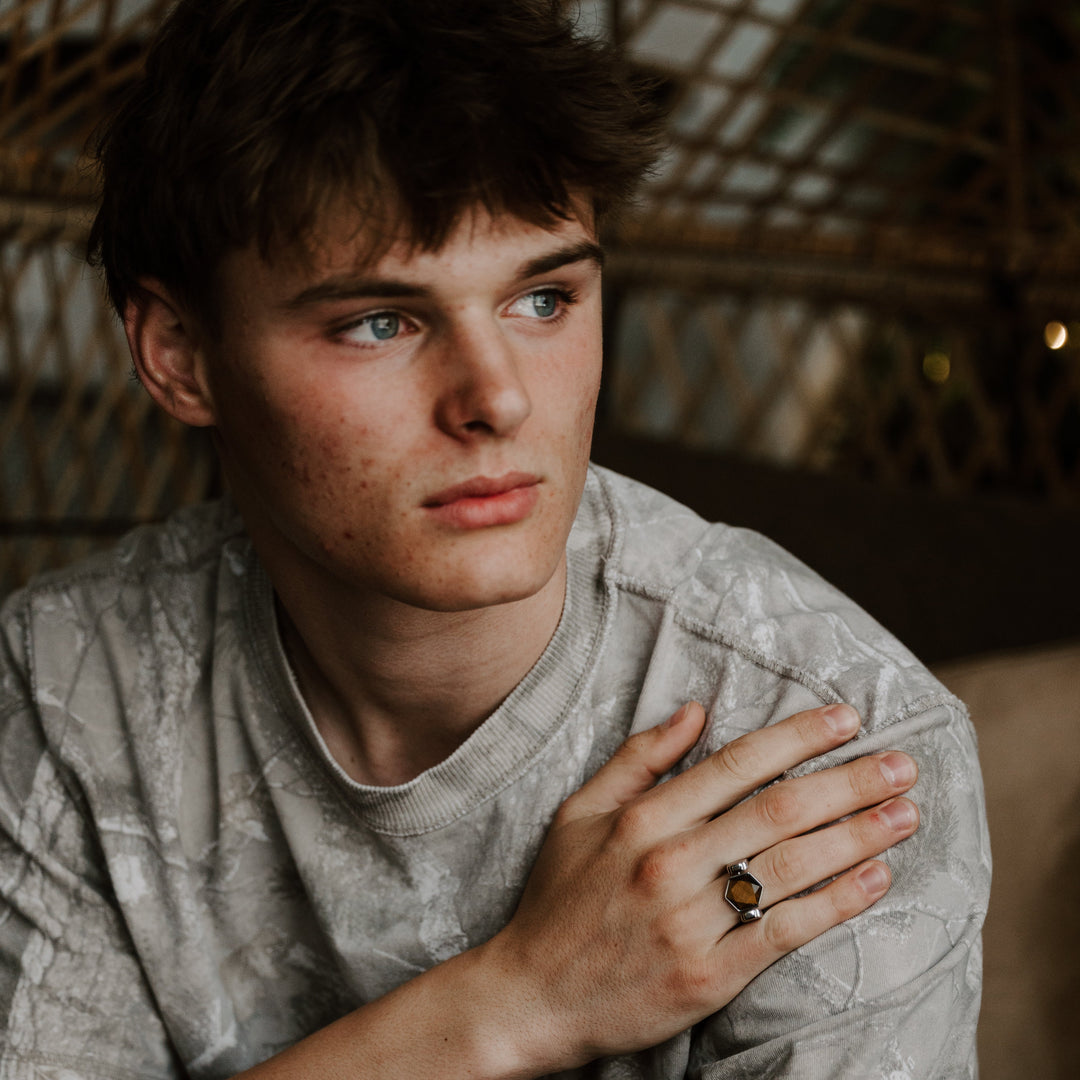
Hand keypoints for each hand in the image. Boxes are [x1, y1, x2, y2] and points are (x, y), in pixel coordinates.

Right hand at [482, 702, 917, 1071]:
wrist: (532, 995)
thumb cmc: (558, 899)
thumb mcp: (578, 813)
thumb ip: (637, 759)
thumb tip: (695, 711)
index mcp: (642, 819)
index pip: (737, 764)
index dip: (798, 737)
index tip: (846, 719)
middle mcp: (670, 863)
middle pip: (778, 811)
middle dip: (848, 782)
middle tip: (902, 763)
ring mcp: (691, 923)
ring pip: (791, 868)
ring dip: (857, 836)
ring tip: (905, 813)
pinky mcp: (709, 976)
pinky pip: (785, 933)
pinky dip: (836, 903)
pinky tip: (875, 879)